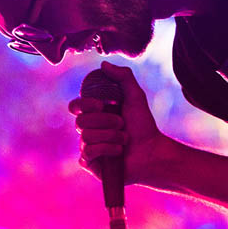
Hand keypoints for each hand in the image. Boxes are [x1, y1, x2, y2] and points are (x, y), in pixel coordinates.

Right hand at [68, 61, 165, 183]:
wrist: (151, 151)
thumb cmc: (143, 126)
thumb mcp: (135, 96)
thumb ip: (123, 77)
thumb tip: (103, 64)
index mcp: (95, 114)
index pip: (76, 106)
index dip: (83, 104)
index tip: (101, 105)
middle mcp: (89, 130)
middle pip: (80, 122)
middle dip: (105, 122)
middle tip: (122, 124)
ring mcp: (88, 147)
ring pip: (86, 137)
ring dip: (110, 136)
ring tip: (124, 140)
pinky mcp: (90, 163)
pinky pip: (87, 154)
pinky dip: (106, 150)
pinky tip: (118, 151)